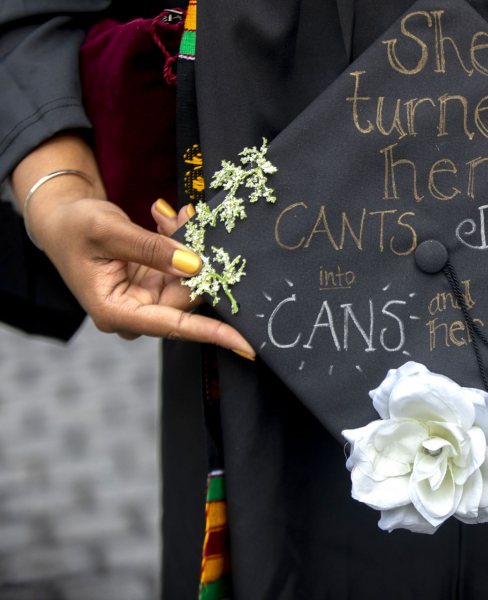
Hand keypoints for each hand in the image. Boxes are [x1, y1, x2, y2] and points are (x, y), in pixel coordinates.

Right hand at [12, 134, 253, 357]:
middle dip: (198, 259)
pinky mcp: (154, 283)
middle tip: (193, 220)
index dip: (213, 333)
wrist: (62, 218)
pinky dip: (182, 242)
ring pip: (189, 278)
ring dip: (189, 245)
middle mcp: (134, 312)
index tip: (247, 345)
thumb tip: (194, 265)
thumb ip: (151, 249)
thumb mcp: (108, 231)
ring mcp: (146, 298)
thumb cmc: (74, 227)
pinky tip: (174, 219)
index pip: (174, 327)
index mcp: (115, 312)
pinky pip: (182, 267)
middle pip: (186, 296)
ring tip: (182, 216)